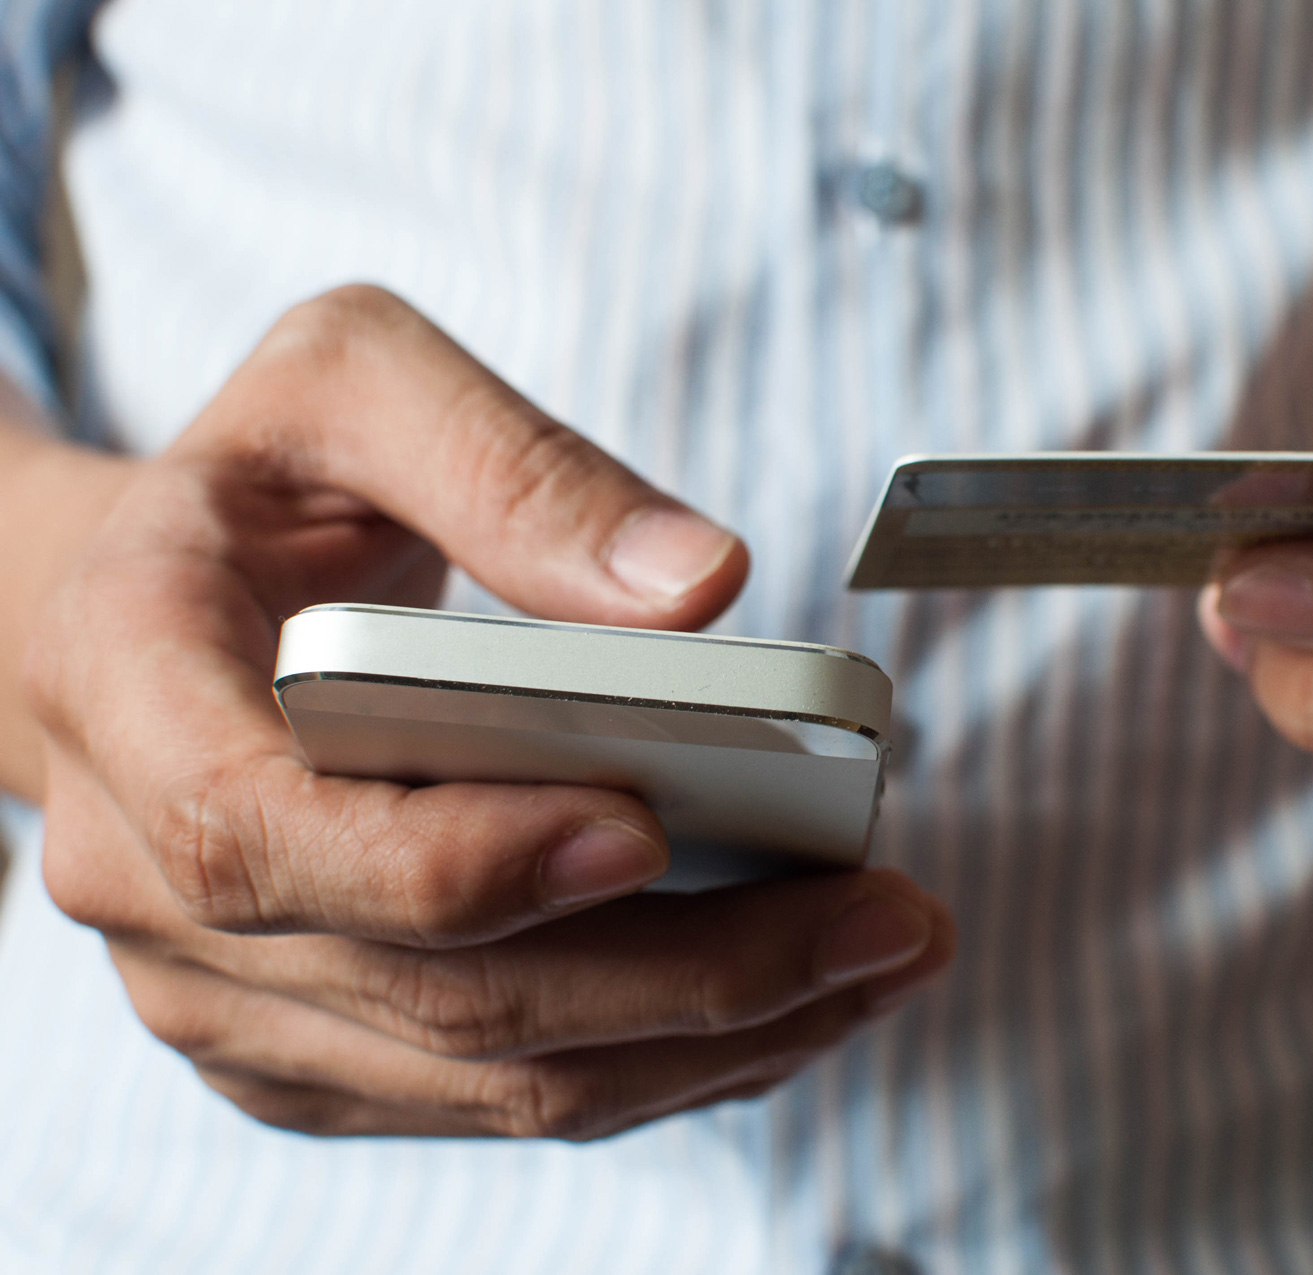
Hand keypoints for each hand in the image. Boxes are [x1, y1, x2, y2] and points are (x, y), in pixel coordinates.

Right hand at [26, 286, 952, 1136]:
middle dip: (689, 976)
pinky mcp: (310, 1048)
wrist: (158, 615)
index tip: (653, 826)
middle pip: (435, 992)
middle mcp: (146, 878)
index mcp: (123, 687)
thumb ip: (511, 465)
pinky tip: (796, 997)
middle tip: (884, 920)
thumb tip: (702, 586)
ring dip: (712, 1040)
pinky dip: (664, 1064)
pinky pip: (498, 1096)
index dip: (459, 860)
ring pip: (489, 1077)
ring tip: (882, 958)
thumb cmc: (258, 490)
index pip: (262, 832)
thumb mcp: (352, 384)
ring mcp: (227, 990)